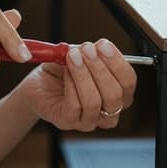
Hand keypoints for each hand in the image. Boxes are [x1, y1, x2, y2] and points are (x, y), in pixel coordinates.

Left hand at [17, 39, 136, 130]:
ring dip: (83, 75)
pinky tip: (65, 72)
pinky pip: (74, 106)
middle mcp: (108, 112)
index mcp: (118, 94)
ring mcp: (89, 120)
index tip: (103, 45)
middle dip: (100, 68)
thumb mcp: (80, 56)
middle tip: (86, 50)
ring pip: (94, 102)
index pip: (128, 82)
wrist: (38, 84)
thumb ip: (91, 52)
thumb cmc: (62, 71)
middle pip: (115, 94)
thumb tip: (97, 47)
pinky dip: (70, 85)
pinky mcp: (68, 122)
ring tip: (72, 57)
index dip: (118, 63)